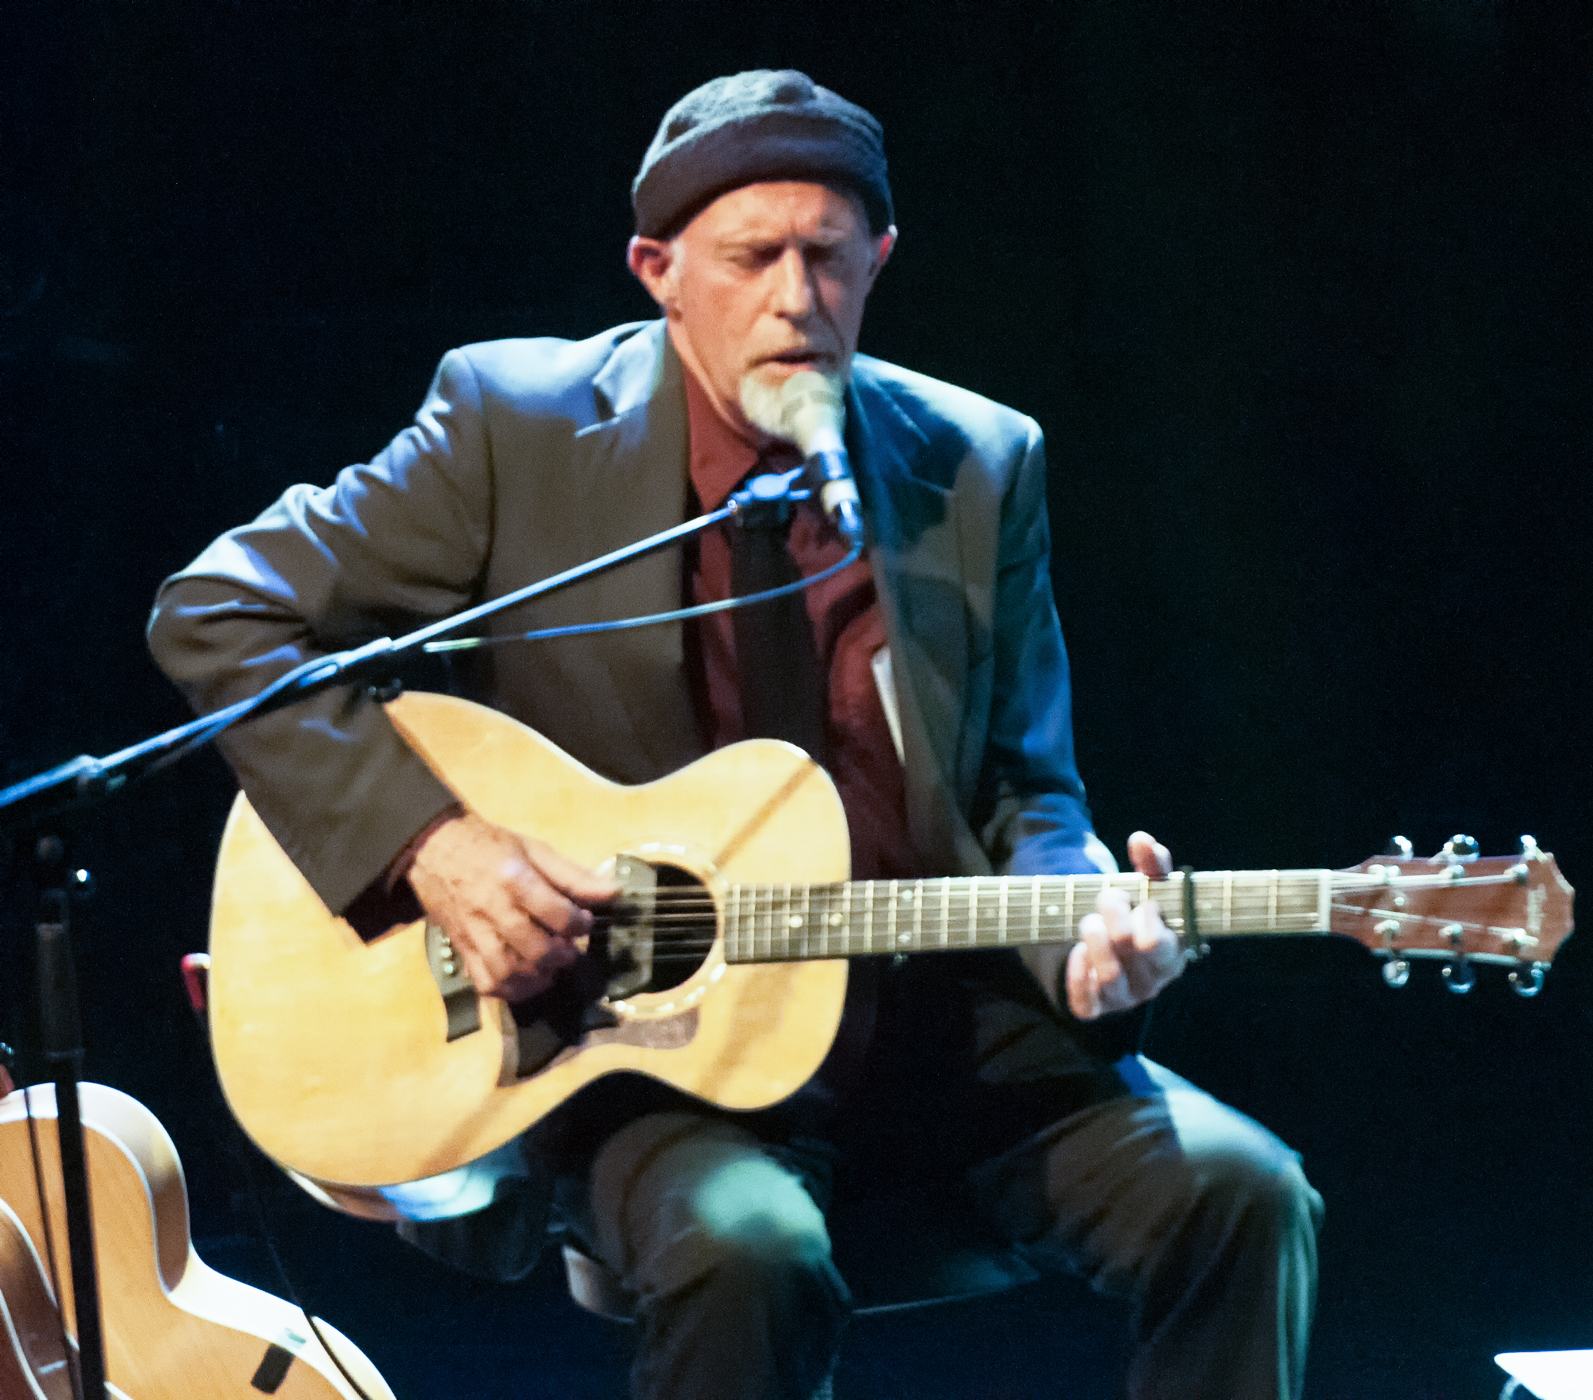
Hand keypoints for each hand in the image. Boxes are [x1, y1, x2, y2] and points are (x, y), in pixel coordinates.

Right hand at [407, 812, 617, 1001]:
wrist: (434, 849)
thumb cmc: (491, 846)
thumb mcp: (534, 849)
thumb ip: (573, 875)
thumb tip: (614, 894)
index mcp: (515, 879)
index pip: (557, 915)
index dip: (580, 924)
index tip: (584, 921)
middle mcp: (494, 910)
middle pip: (535, 950)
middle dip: (562, 955)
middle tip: (568, 947)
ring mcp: (475, 933)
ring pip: (510, 972)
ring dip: (539, 977)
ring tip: (550, 966)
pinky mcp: (462, 949)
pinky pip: (486, 983)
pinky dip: (510, 990)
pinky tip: (526, 979)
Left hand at [1066, 831, 1184, 1019]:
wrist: (1110, 948)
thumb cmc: (1136, 915)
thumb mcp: (1147, 888)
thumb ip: (1151, 864)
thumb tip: (1141, 840)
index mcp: (1174, 953)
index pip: (1158, 941)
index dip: (1144, 914)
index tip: (1140, 899)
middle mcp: (1153, 980)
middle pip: (1133, 950)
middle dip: (1116, 914)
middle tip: (1109, 900)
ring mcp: (1125, 997)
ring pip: (1111, 977)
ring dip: (1094, 939)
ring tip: (1090, 922)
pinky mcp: (1097, 1007)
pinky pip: (1086, 1002)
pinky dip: (1078, 974)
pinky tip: (1078, 952)